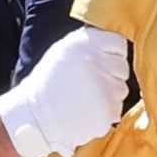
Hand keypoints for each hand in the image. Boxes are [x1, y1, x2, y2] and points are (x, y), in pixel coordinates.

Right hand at [0, 27, 133, 156]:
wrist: (34, 116)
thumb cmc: (48, 84)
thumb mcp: (63, 51)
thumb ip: (89, 44)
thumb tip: (113, 40)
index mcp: (85, 42)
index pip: (119, 44)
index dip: (111, 56)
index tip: (98, 65)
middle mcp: (96, 60)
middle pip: (123, 68)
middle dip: (110, 77)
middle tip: (87, 85)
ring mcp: (104, 86)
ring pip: (121, 90)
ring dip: (108, 96)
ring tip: (84, 99)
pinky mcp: (108, 110)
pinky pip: (116, 110)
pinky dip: (104, 114)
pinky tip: (85, 112)